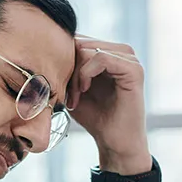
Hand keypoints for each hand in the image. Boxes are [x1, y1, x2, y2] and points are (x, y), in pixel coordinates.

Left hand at [67, 35, 150, 176]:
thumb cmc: (94, 117)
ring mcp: (130, 58)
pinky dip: (86, 74)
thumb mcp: (73, 88)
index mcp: (109, 51)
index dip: (63, 61)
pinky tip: (83, 90)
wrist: (114, 142)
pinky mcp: (134, 70)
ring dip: (75, 74)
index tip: (61, 88)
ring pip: (88, 49)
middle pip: (80, 42)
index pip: (77, 39)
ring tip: (75, 97)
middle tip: (68, 95)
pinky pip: (101, 57)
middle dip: (68, 68)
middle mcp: (121, 51)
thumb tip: (47, 48)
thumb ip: (66, 67)